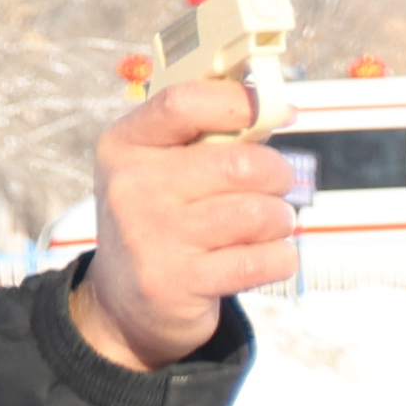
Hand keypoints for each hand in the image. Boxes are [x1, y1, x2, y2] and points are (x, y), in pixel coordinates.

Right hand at [76, 78, 297, 369]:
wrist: (125, 303)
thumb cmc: (161, 220)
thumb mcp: (161, 169)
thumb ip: (208, 137)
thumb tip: (276, 107)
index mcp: (126, 146)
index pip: (184, 103)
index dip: (240, 102)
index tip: (273, 112)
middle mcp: (131, 187)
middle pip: (241, 164)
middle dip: (278, 174)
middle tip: (276, 186)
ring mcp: (151, 237)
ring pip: (258, 213)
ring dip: (280, 220)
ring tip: (267, 226)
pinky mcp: (177, 283)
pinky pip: (263, 260)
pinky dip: (280, 258)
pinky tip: (266, 257)